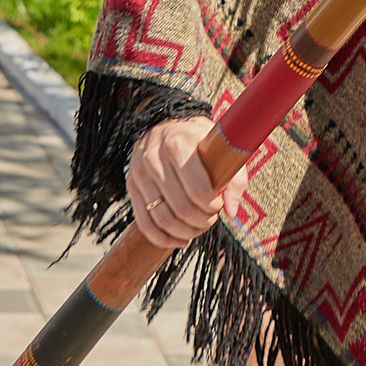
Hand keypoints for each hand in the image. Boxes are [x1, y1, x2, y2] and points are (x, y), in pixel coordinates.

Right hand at [126, 117, 251, 249]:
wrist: (165, 124)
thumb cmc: (198, 139)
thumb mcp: (221, 147)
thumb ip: (233, 178)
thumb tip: (231, 211)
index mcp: (178, 145)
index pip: (198, 191)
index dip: (212, 206)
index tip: (219, 205)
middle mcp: (154, 159)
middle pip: (181, 209)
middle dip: (201, 221)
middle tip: (211, 219)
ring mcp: (139, 174)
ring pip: (162, 219)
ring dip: (185, 232)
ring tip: (199, 228)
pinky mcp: (131, 187)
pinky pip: (144, 223)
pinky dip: (163, 239)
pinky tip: (180, 241)